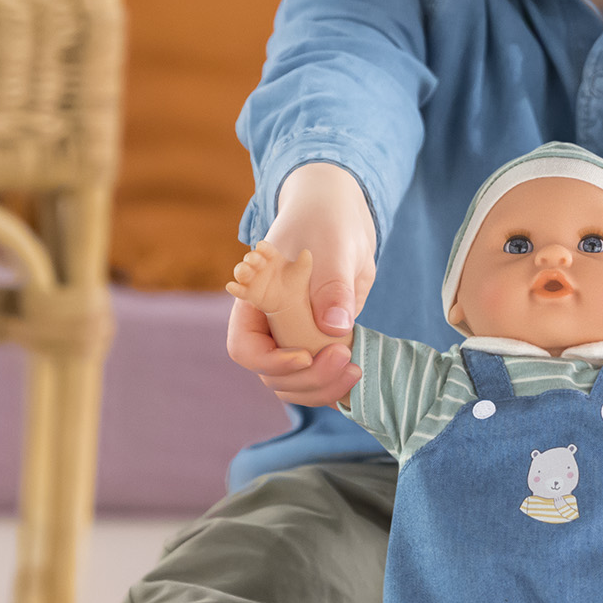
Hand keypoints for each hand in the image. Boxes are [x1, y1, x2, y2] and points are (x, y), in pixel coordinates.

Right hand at [224, 162, 375, 405]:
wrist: (342, 215)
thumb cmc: (325, 221)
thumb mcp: (331, 245)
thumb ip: (332, 284)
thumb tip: (336, 326)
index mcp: (256, 301)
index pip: (245, 348)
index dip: (271, 361)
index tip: (307, 355)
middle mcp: (272, 325)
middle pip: (273, 375)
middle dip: (307, 378)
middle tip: (346, 360)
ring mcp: (297, 336)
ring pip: (296, 383)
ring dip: (323, 387)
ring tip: (355, 369)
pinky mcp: (324, 342)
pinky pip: (322, 376)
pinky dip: (336, 384)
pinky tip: (357, 375)